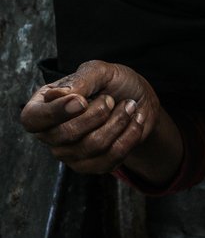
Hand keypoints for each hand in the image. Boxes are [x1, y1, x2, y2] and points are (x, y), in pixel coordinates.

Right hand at [20, 61, 184, 183]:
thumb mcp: (99, 71)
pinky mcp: (91, 166)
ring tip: (128, 106)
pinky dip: (130, 135)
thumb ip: (80, 80)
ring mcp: (69, 153)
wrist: (138, 102)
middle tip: (111, 99)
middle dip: (98, 113)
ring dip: (118, 121)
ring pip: (93, 145)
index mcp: (43, 106)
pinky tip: (133, 121)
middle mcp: (50, 133)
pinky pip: (111, 157)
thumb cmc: (113, 84)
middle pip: (66, 134)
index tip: (81, 101)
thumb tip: (55, 96)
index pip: (32, 119)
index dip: (55, 113)